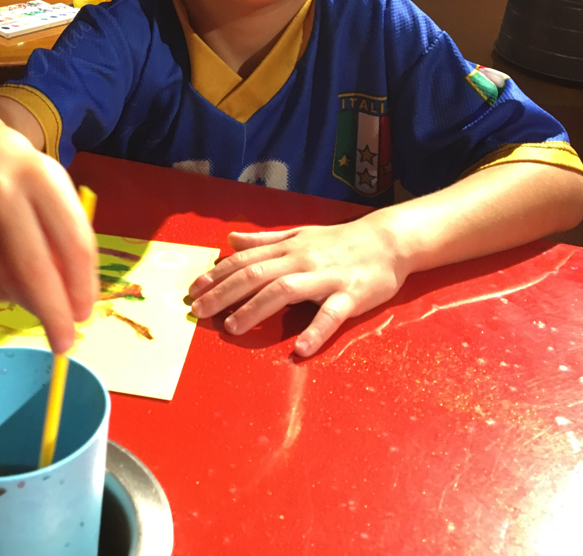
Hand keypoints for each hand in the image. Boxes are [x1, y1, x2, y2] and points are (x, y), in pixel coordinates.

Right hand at [0, 110, 98, 352]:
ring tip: (40, 298)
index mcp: (41, 178)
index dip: (82, 285)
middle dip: (54, 313)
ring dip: (30, 303)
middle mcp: (0, 193)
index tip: (85, 314)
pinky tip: (9, 276)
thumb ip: (70, 242)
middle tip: (64, 342)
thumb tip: (76, 305)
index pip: (72, 243)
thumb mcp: (57, 195)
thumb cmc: (26, 182)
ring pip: (8, 283)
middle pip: (35, 270)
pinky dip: (4, 292)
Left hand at [186, 220, 405, 357]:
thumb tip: (230, 241)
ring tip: (233, 327)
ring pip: (284, 290)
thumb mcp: (299, 234)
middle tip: (199, 311)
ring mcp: (326, 278)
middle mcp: (302, 260)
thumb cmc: (340, 241)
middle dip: (224, 293)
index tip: (193, 290)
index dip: (217, 275)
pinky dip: (315, 331)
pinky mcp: (351, 295)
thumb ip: (264, 240)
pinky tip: (300, 349)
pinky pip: (331, 315)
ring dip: (256, 308)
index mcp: (288, 247)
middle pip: (256, 274)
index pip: (245, 260)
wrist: (389, 240)